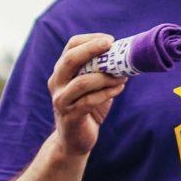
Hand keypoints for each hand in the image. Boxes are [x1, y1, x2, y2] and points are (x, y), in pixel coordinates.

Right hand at [47, 34, 127, 159]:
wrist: (74, 141)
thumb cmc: (87, 109)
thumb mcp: (91, 86)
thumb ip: (100, 71)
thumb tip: (124, 54)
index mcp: (61, 71)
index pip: (71, 46)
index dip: (90, 40)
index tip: (110, 40)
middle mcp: (56, 83)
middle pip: (70, 60)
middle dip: (92, 50)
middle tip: (112, 46)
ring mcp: (61, 100)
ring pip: (83, 82)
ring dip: (106, 76)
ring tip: (123, 76)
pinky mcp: (70, 116)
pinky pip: (90, 101)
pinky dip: (107, 93)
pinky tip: (119, 89)